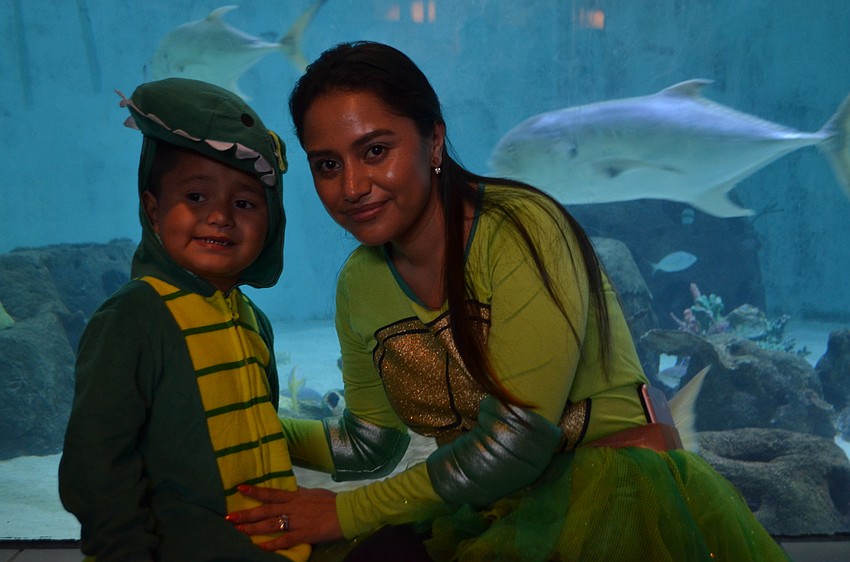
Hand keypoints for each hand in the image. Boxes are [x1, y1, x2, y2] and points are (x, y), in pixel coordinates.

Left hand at [226, 484, 342, 549]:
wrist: (347, 510)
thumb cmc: (331, 502)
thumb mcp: (313, 493)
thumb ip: (299, 494)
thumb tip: (291, 490)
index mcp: (295, 496)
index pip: (271, 493)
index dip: (255, 491)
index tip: (239, 488)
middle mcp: (293, 507)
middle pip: (265, 510)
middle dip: (246, 514)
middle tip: (229, 517)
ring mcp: (298, 520)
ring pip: (271, 524)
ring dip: (253, 528)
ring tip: (238, 531)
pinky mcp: (305, 533)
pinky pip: (285, 539)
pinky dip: (273, 543)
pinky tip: (260, 547)